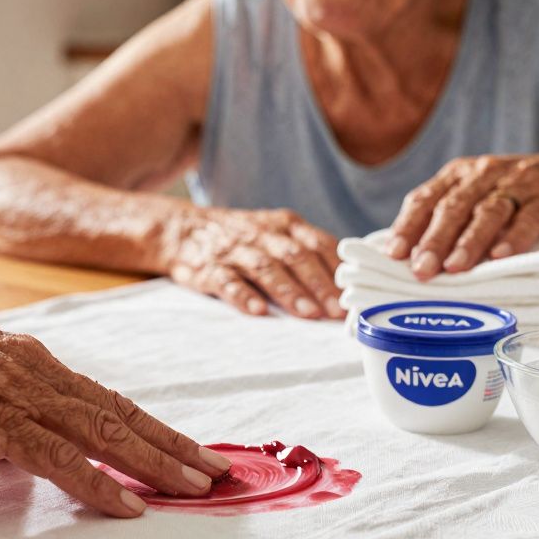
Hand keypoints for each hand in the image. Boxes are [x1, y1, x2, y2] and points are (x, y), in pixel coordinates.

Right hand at [0, 296, 231, 518]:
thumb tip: (10, 446)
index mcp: (28, 361)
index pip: (103, 400)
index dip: (149, 426)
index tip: (184, 448)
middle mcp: (33, 370)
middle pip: (117, 414)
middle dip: (171, 445)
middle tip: (214, 471)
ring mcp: (13, 392)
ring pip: (100, 432)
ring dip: (152, 462)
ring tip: (192, 487)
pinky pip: (53, 455)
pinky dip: (96, 481)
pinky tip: (125, 502)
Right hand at [163, 207, 344, 318]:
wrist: (182, 230)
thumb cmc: (242, 238)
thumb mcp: (277, 233)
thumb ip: (308, 251)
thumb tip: (350, 283)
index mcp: (285, 225)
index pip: (319, 244)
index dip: (339, 269)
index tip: (356, 294)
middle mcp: (263, 234)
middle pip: (296, 257)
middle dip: (320, 284)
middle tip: (337, 312)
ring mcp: (235, 250)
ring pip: (266, 268)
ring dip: (289, 291)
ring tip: (308, 314)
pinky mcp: (209, 268)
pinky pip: (228, 281)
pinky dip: (243, 296)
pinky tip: (258, 311)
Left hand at [386, 154, 538, 279]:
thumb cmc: (521, 199)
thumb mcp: (482, 201)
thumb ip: (450, 223)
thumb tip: (408, 261)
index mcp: (462, 174)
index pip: (427, 198)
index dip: (409, 225)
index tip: (394, 254)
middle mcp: (488, 173)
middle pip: (454, 205)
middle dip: (435, 239)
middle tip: (421, 270)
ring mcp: (522, 181)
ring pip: (490, 210)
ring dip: (470, 241)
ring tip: (456, 268)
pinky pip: (532, 215)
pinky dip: (516, 236)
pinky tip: (503, 256)